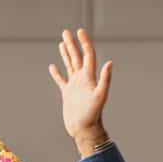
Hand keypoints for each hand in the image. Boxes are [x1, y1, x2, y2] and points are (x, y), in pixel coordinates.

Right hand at [48, 28, 112, 157]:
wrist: (85, 130)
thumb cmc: (93, 115)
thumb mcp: (100, 96)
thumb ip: (105, 79)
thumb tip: (110, 62)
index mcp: (89, 77)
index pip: (88, 55)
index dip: (84, 43)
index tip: (79, 31)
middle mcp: (82, 79)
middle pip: (77, 57)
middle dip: (72, 44)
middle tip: (66, 32)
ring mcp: (75, 86)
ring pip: (70, 65)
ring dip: (66, 54)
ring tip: (62, 42)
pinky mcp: (68, 94)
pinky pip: (61, 80)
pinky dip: (57, 73)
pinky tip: (52, 66)